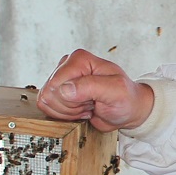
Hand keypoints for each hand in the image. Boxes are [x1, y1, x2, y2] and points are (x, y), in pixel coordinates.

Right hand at [36, 49, 154, 131]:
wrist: (128, 110)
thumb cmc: (126, 98)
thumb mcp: (116, 91)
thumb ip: (91, 87)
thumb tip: (64, 89)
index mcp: (79, 59)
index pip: (57, 83)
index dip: (72, 100)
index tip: (92, 100)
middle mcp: (67, 65)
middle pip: (50, 93)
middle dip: (71, 107)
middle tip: (91, 104)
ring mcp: (60, 79)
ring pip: (47, 102)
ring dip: (68, 112)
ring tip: (87, 106)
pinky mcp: (58, 92)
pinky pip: (47, 108)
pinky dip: (64, 115)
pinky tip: (81, 110)